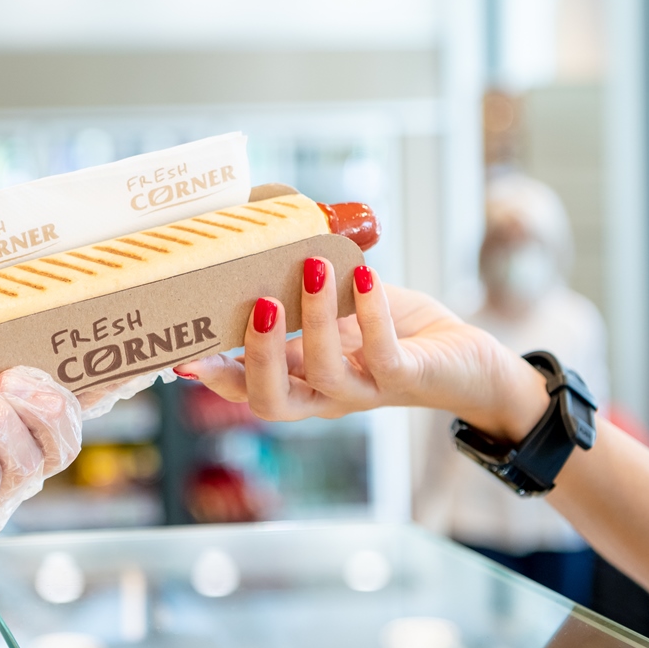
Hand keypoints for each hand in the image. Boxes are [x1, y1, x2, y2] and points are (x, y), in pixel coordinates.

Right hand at [178, 258, 548, 441]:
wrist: (464, 361)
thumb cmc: (394, 332)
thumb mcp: (338, 312)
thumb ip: (300, 291)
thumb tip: (259, 243)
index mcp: (301, 380)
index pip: (246, 391)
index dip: (214, 378)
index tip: (185, 350)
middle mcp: (327, 395)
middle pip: (273, 404)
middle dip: (258, 356)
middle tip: (258, 303)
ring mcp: (366, 390)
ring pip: (326, 376)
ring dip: (315, 319)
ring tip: (312, 268)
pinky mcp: (407, 377)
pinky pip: (383, 354)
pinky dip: (369, 311)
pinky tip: (361, 274)